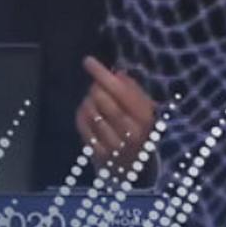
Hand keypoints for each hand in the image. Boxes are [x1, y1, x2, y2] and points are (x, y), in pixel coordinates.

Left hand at [75, 56, 156, 170]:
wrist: (135, 165)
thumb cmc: (138, 128)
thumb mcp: (143, 108)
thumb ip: (132, 90)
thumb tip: (116, 73)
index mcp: (144, 118)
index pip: (120, 91)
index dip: (102, 74)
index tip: (88, 61)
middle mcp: (130, 133)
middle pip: (102, 100)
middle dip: (95, 88)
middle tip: (96, 87)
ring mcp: (112, 145)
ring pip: (90, 112)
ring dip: (87, 101)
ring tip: (94, 101)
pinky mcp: (97, 153)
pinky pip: (82, 126)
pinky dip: (81, 114)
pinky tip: (88, 113)